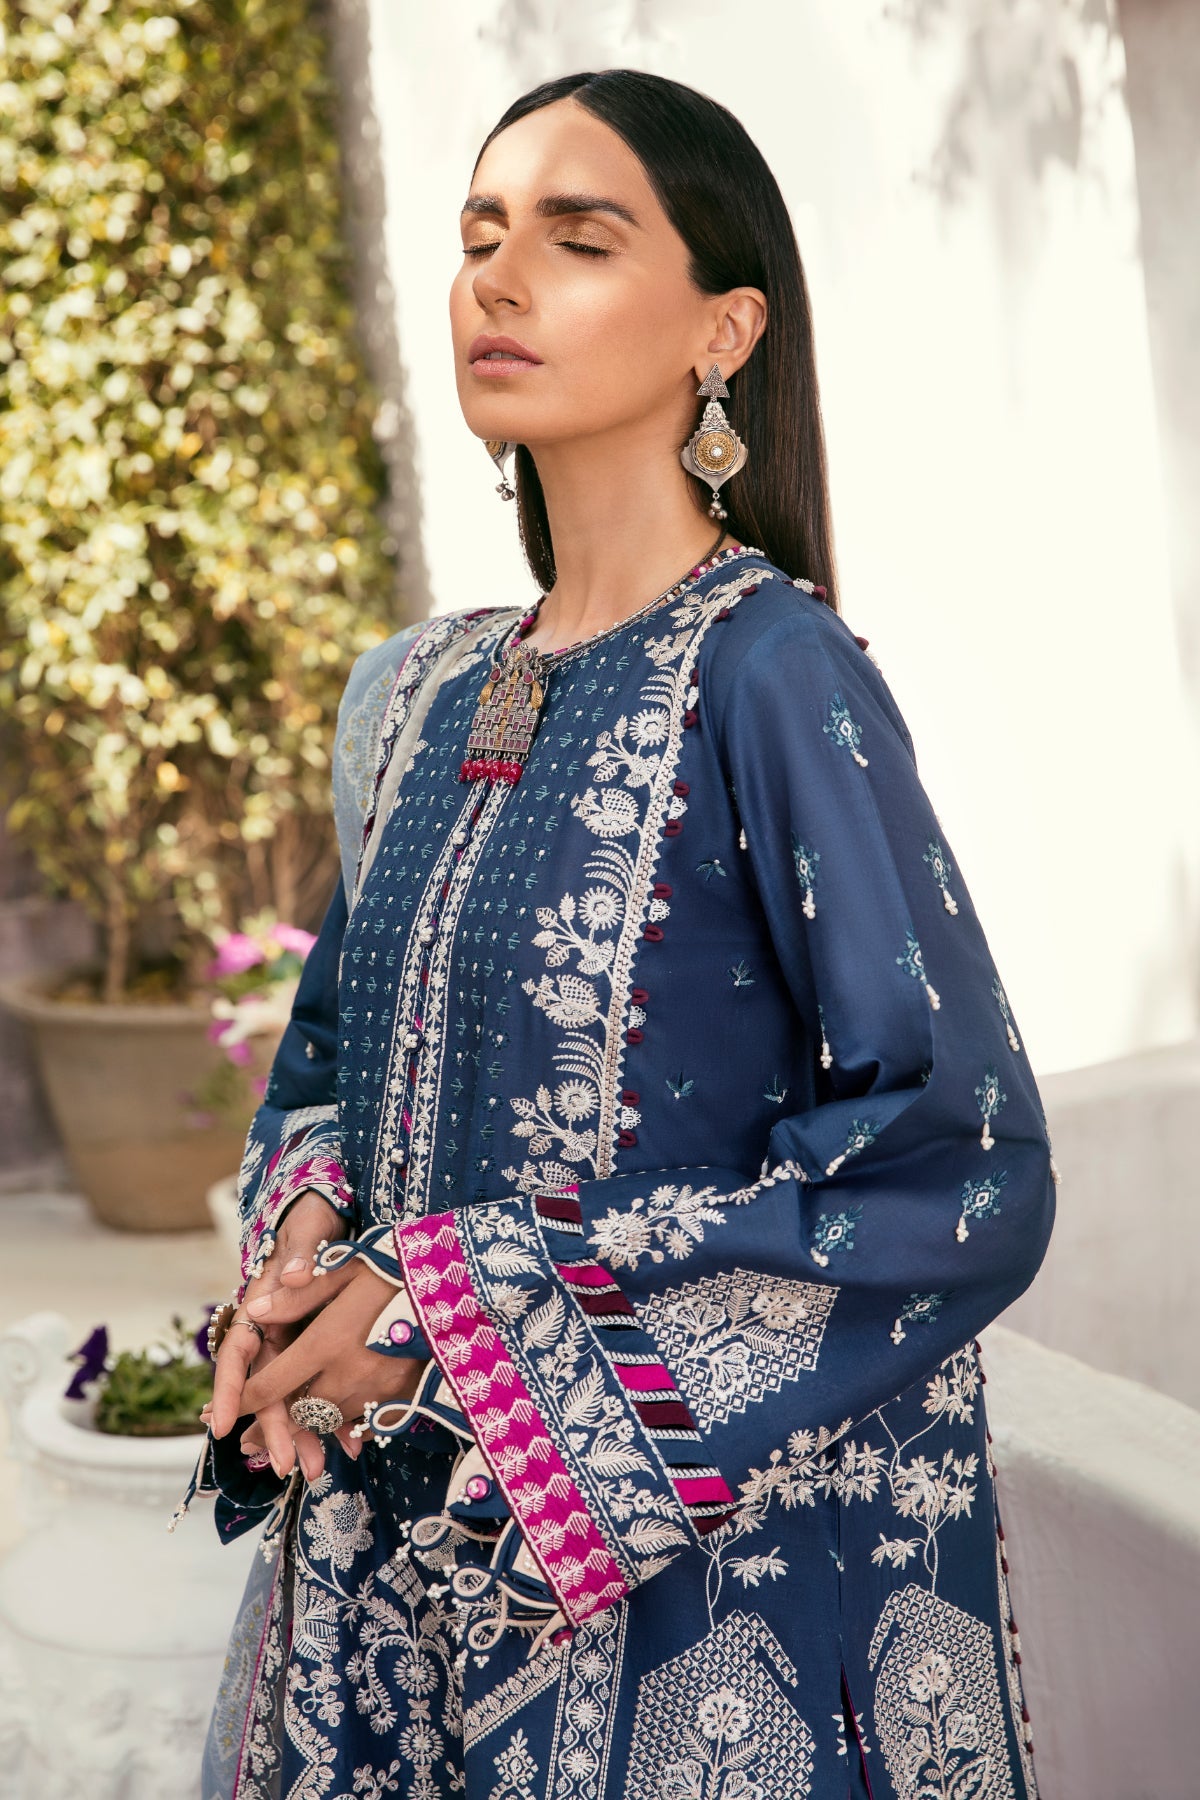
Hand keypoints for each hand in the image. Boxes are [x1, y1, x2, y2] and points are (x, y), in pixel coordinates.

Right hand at [208, 1188, 346, 1476]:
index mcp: (260, 1306)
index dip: (227, 1389)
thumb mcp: (307, 1229)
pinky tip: (349, 1441)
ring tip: (316, 1469)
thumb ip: (301, 1253)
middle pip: (266, 1385)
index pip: (237, 1352)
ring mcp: (295, 1341)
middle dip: (274, 1428)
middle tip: (286, 1465)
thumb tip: (289, 1275)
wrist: (331, 1216)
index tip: (219, 1424)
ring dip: (303, 1431)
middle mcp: (273, 1329)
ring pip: (293, 1394)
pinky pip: (321, 1386)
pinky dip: (334, 1413)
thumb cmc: (312, 1221)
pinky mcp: (320, 1347)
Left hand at [230, 1257, 424, 1479]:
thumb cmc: (398, 1267)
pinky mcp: (405, 1396)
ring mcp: (379, 1390)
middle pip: (300, 1414)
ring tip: (289, 1441)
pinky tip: (340, 1433)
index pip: (274, 1382)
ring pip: (332, 1421)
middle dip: (273, 1428)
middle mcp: (349, 1374)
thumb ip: (298, 1296)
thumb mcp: (345, 1268)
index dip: (245, 1400)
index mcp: (327, 1341)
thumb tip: (255, 1311)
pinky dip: (348, 1427)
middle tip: (249, 1445)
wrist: (461, 1283)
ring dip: (310, 1430)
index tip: (226, 1413)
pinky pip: (367, 1422)